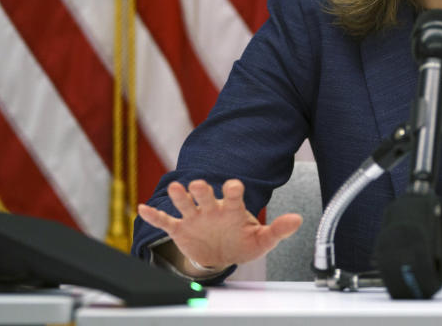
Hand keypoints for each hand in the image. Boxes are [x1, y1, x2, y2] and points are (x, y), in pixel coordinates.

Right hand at [137, 178, 301, 270]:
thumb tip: (298, 220)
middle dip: (202, 190)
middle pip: (205, 195)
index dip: (232, 190)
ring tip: (175, 189)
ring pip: (185, 203)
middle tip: (199, 185)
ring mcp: (194, 217)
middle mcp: (211, 208)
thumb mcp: (261, 241)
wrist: (222, 255)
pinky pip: (165, 222)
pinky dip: (154, 216)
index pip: (233, 196)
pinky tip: (142, 209)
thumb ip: (278, 230)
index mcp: (232, 209)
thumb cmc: (242, 242)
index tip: (233, 186)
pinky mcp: (180, 229)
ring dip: (179, 197)